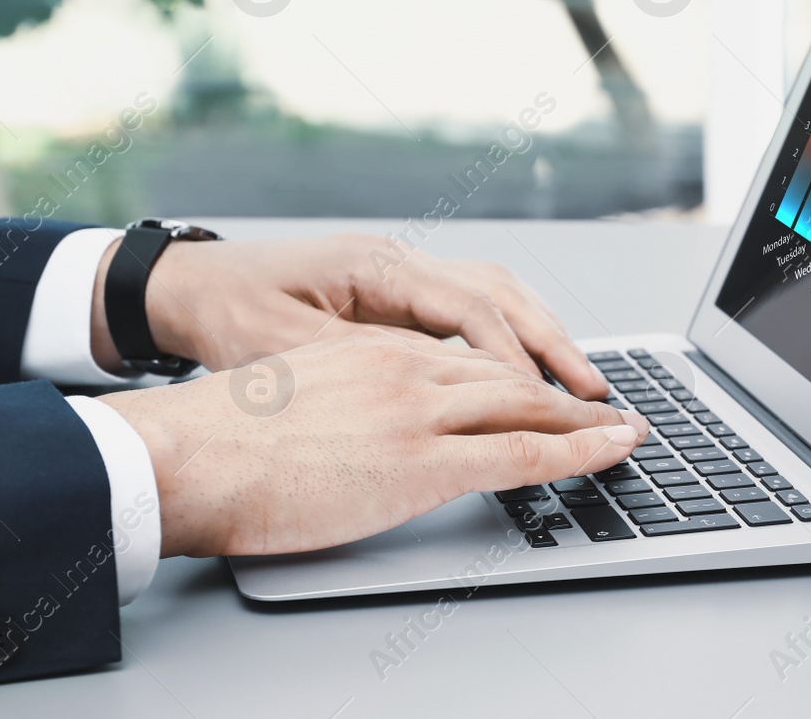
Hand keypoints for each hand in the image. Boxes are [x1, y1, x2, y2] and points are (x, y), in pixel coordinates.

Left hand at [90, 233, 609, 398]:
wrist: (184, 288)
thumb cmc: (224, 316)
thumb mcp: (287, 351)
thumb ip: (363, 369)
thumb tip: (438, 397)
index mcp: (376, 268)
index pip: (472, 310)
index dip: (519, 361)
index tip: (555, 405)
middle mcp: (397, 259)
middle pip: (500, 294)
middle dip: (553, 345)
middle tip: (597, 394)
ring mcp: (397, 271)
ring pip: (493, 294)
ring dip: (538, 337)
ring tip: (578, 383)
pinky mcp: (392, 290)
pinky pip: (467, 307)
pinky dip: (505, 335)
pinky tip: (523, 369)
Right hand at [98, 330, 647, 555]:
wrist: (187, 454)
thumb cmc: (220, 437)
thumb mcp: (292, 397)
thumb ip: (339, 401)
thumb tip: (351, 429)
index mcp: (372, 350)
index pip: (465, 355)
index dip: (514, 371)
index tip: (542, 386)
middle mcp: (406, 367)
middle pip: (506, 372)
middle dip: (563, 389)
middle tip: (603, 403)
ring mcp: (419, 411)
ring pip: (526, 404)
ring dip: (583, 417)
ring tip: (623, 426)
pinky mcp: (423, 461)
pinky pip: (523, 453)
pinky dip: (579, 450)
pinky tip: (610, 449)